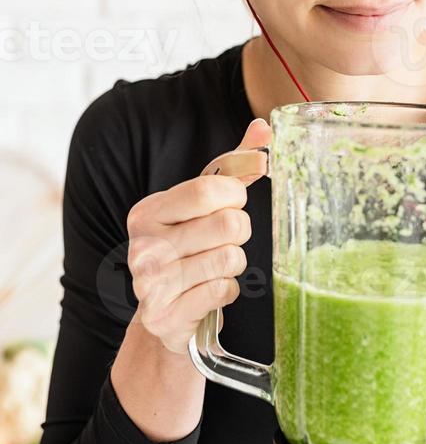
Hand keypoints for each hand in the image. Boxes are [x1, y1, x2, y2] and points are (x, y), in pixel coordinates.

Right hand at [127, 118, 270, 353]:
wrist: (164, 313)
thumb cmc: (188, 248)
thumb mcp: (202, 205)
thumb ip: (233, 165)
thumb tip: (265, 128)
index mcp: (147, 212)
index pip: (209, 190)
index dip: (235, 196)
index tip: (232, 203)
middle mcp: (142, 246)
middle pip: (228, 225)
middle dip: (240, 232)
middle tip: (225, 240)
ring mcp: (151, 285)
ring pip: (230, 259)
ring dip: (234, 263)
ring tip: (214, 266)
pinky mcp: (166, 316)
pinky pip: (223, 291)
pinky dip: (227, 290)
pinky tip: (209, 290)